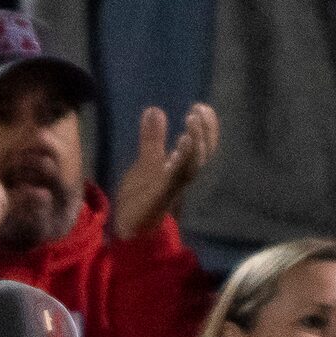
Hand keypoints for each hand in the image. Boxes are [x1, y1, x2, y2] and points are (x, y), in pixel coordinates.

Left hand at [110, 102, 217, 239]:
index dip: (208, 126)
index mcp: (181, 168)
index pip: (203, 145)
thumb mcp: (146, 162)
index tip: (201, 107)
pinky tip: (181, 144)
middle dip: (205, 131)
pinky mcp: (162, 196)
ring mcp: (174, 187)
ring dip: (196, 142)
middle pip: (205, 153)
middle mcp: (183, 178)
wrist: (127, 229)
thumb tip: (155, 110)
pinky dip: (182, 160)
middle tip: (197, 110)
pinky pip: (176, 178)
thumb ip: (152, 139)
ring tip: (191, 122)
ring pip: (194, 165)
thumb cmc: (140, 198)